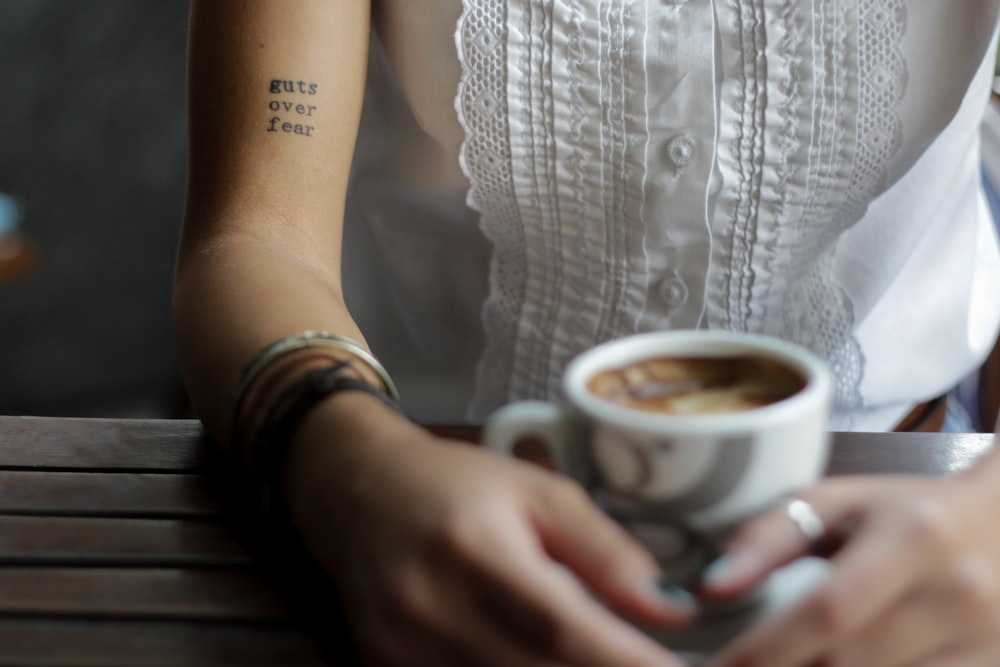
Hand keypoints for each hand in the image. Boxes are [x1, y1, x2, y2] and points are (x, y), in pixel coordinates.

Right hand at [284, 394, 694, 666]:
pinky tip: (547, 662)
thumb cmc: (455, 484)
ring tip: (606, 658)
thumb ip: (605, 550)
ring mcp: (401, 652)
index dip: (629, 660)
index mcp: (474, 549)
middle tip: (657, 666)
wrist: (359, 492)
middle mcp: (430, 609)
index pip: (564, 628)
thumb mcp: (538, 493)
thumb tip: (673, 610)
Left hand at [701, 473, 999, 666]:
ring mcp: (986, 643)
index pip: (829, 610)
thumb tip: (710, 586)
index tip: (719, 664)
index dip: (765, 649)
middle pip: (851, 663)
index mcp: (915, 538)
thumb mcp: (840, 502)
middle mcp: (960, 595)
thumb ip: (770, 536)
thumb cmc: (909, 511)